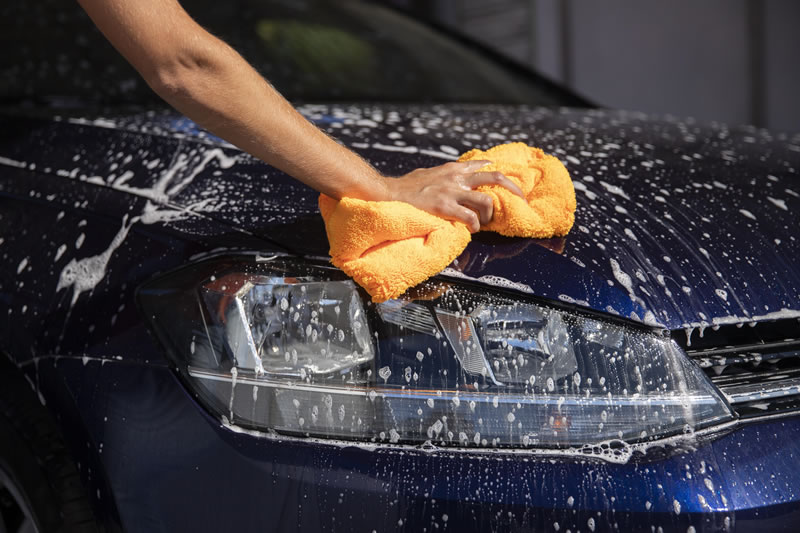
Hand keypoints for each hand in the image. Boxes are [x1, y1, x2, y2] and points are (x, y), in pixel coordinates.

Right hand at [383, 160, 524, 232]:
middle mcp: (456, 178)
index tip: (508, 185)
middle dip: (513, 189)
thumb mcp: (427, 174)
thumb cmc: (405, 188)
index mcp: (452, 170)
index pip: (483, 166)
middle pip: (495, 178)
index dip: (499, 175)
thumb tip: (449, 178)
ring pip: (486, 201)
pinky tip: (471, 231)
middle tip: (520, 201)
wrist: (388, 193)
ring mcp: (451, 192)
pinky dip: (475, 226)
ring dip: (489, 216)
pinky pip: (470, 218)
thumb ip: (442, 176)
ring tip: (483, 224)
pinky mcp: (444, 207)